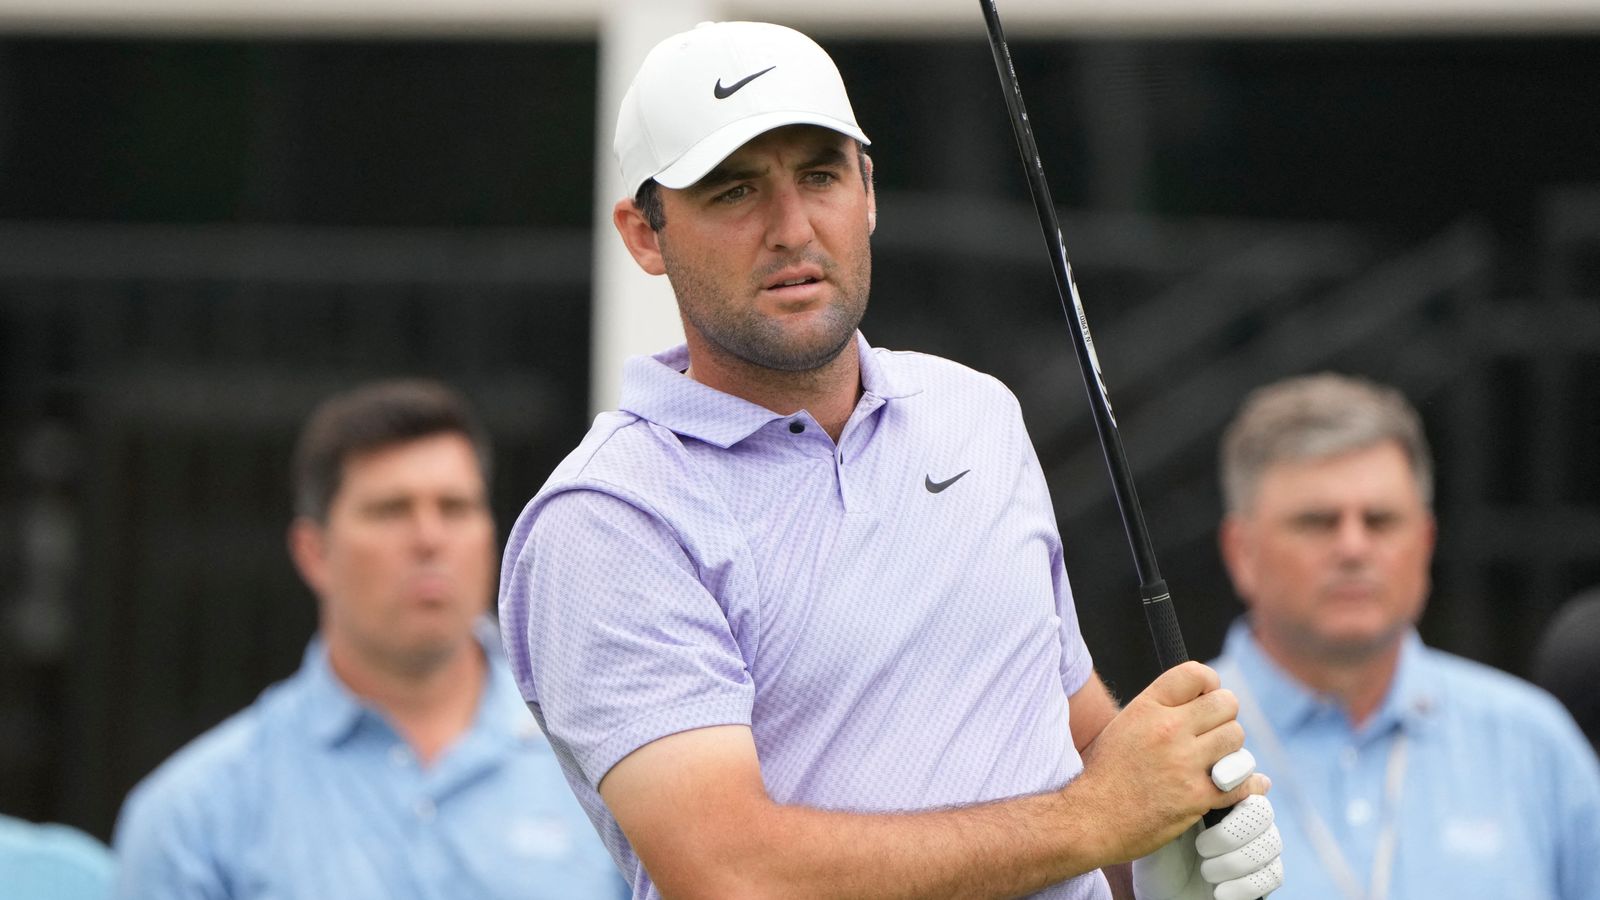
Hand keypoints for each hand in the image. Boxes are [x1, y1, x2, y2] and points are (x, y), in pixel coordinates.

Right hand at [1071, 662, 1263, 862]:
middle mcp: (1168, 730)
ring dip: (1232, 752)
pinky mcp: (1197, 797)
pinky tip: (1244, 785)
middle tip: (1213, 735)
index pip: (1196, 673)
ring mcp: (1184, 763)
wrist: (1091, 818)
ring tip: (1217, 762)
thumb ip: (1161, 708)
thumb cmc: (1107, 772)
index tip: (1206, 699)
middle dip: (1224, 718)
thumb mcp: (1125, 724)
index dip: (1209, 684)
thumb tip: (1201, 700)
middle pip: (1226, 705)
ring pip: (1237, 740)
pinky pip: (1243, 783)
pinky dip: (1249, 786)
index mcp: (1147, 707)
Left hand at [1132, 768, 1283, 899]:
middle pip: (1261, 809)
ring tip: (1205, 870)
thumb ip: (1178, 788)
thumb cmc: (1150, 845)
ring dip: (1235, 862)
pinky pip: (1273, 874)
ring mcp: (1256, 843)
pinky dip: (1245, 885)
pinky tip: (1219, 891)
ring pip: (1270, 842)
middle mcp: (1242, 813)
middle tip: (1201, 846)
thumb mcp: (1156, 815)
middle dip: (1232, 832)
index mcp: (1220, 790)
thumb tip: (1204, 762)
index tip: (1218, 779)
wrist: (1157, 886)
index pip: (1244, 769)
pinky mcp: (1261, 873)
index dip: (1237, 769)